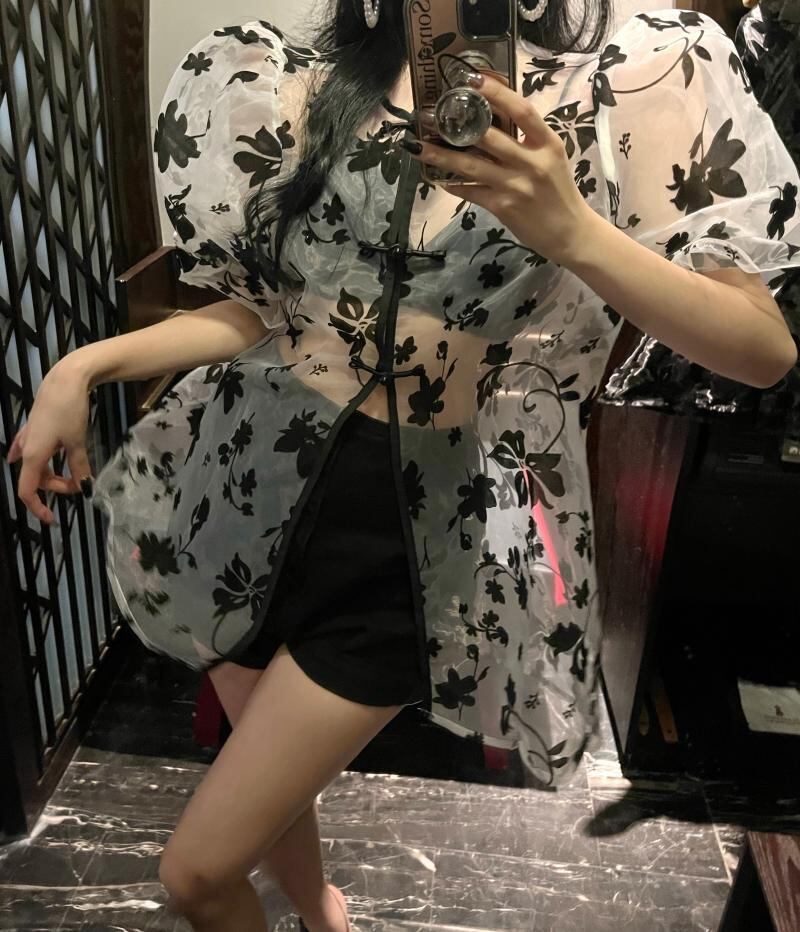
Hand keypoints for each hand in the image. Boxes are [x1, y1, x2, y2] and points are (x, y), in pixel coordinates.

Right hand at [6, 360, 93, 525]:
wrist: (65, 379)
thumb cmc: (69, 411)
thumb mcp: (78, 442)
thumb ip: (79, 467)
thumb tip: (85, 487)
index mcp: (34, 455)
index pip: (27, 491)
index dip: (38, 508)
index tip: (53, 518)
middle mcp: (27, 448)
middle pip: (37, 479)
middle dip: (57, 487)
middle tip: (80, 484)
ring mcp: (29, 437)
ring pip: (38, 465)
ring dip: (53, 474)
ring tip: (73, 476)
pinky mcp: (36, 427)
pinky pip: (34, 450)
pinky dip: (39, 459)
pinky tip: (24, 459)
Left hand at [404, 73, 593, 266]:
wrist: (570, 232)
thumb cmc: (559, 191)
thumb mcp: (551, 158)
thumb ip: (526, 140)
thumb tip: (490, 119)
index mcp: (548, 143)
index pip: (522, 110)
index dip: (496, 92)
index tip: (471, 79)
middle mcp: (532, 162)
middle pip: (489, 136)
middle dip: (457, 124)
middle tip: (429, 113)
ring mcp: (516, 185)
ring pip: (472, 165)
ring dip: (441, 155)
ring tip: (417, 145)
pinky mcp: (503, 207)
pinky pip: (471, 191)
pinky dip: (452, 184)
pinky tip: (435, 177)